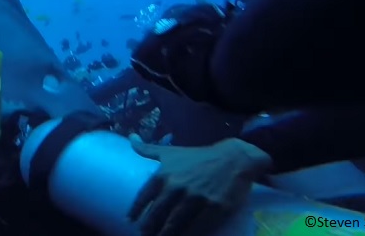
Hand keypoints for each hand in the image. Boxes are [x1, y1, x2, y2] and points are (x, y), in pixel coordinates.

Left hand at [127, 135, 271, 235]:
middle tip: (143, 235)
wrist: (234, 159)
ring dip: (165, 234)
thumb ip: (148, 149)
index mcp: (165, 174)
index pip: (144, 196)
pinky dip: (188, 234)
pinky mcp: (214, 208)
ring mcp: (196, 198)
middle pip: (157, 213)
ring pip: (175, 223)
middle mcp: (177, 186)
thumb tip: (131, 138)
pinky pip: (198, 226)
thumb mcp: (171, 152)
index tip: (130, 220)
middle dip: (148, 227)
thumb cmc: (198, 157)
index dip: (136, 210)